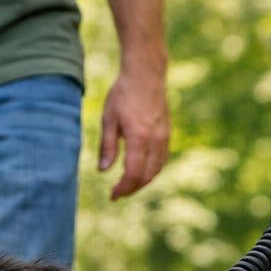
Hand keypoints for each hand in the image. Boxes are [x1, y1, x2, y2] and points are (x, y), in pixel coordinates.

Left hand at [99, 68, 169, 200]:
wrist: (146, 75)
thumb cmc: (123, 94)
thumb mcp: (109, 119)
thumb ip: (107, 147)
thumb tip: (103, 171)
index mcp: (138, 138)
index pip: (132, 174)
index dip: (123, 189)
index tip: (112, 195)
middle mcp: (155, 141)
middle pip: (146, 176)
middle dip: (132, 188)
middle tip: (117, 193)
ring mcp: (164, 137)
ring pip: (156, 170)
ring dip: (142, 181)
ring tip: (128, 184)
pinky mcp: (167, 134)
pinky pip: (161, 160)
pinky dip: (151, 170)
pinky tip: (141, 170)